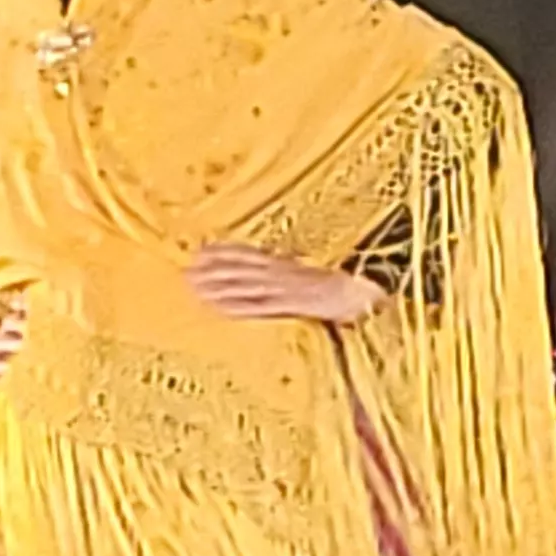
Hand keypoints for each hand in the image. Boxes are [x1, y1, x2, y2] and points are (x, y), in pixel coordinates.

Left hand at [186, 244, 382, 323]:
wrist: (368, 292)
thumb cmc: (348, 287)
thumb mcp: (320, 273)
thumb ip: (298, 272)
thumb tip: (282, 268)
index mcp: (290, 264)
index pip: (251, 253)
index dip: (226, 251)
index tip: (203, 249)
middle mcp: (284, 273)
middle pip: (241, 268)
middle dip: (213, 268)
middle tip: (186, 269)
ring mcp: (285, 289)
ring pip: (244, 284)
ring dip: (217, 284)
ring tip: (192, 284)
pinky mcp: (291, 306)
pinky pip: (259, 305)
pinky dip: (236, 304)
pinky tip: (216, 306)